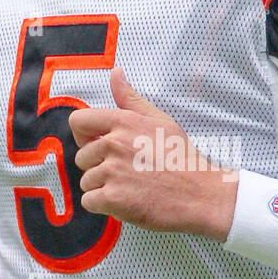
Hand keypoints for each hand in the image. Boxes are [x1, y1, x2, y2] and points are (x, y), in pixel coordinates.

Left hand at [68, 65, 237, 240]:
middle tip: (125, 172)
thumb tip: (116, 73)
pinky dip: (103, 205)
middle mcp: (114, 144)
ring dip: (103, 188)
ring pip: (86, 181)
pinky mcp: (113, 198)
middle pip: (82, 157)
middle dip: (98, 167)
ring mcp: (112, 172)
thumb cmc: (182, 159)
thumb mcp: (160, 120)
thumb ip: (131, 98)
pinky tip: (125, 201)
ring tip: (129, 187)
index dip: (83, 136)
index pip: (78, 121)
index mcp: (123, 122)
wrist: (199, 194)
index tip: (96, 145)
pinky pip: (89, 201)